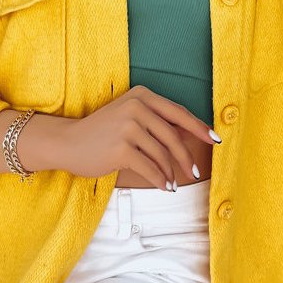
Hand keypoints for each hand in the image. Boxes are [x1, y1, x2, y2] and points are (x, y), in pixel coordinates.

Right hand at [62, 86, 216, 191]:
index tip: (215, 139)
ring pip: (162, 154)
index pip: (178, 112)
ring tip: (174, 183)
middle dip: (186, 157)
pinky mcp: (121, 148)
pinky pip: (149, 168)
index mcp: (141, 95)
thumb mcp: (128, 116)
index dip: (199, 127)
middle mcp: (136, 107)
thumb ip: (155, 121)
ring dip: (171, 172)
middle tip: (195, 172)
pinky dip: (160, 180)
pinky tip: (164, 186)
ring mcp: (128, 127)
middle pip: (173, 136)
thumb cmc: (102, 133)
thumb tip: (188, 137)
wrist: (68, 142)